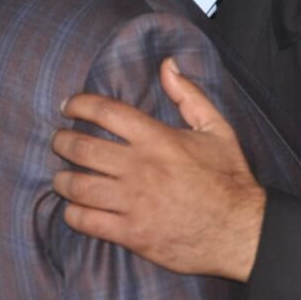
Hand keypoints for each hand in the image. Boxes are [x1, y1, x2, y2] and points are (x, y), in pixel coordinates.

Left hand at [51, 57, 265, 281]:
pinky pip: (87, 222)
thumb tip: (168, 65)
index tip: (68, 105)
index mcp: (157, 139)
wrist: (241, 231)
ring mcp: (133, 203)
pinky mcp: (131, 234)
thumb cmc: (229, 179)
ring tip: (62, 176)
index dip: (79, 104)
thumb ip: (189, 94)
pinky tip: (75, 208)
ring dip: (63, 179)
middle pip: (82, 148)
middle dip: (62, 141)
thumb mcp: (216, 128)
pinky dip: (73, 213)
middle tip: (59, 140)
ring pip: (78, 186)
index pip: (105, 111)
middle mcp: (140, 168)